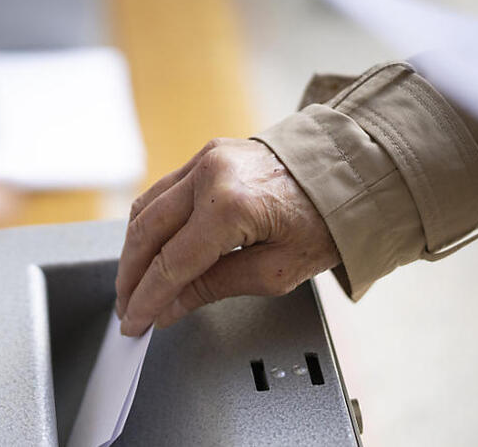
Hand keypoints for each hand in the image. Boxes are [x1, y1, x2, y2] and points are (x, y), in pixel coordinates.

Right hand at [115, 138, 339, 335]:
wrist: (350, 172)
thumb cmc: (327, 219)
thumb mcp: (277, 271)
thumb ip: (214, 288)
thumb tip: (169, 306)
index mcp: (232, 205)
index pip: (172, 264)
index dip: (148, 299)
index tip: (135, 321)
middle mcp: (210, 174)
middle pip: (147, 233)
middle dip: (130, 276)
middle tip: (126, 307)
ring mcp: (204, 158)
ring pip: (145, 208)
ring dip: (133, 249)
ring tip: (133, 282)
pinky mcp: (205, 154)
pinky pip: (160, 191)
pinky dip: (149, 223)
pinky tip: (148, 246)